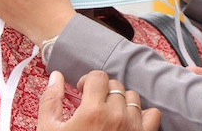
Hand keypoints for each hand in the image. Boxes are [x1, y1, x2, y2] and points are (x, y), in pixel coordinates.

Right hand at [38, 70, 160, 130]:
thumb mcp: (49, 129)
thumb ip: (51, 100)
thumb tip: (56, 76)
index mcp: (94, 111)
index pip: (99, 76)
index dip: (88, 81)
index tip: (82, 92)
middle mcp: (117, 116)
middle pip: (115, 86)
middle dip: (102, 92)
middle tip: (92, 107)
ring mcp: (133, 127)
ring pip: (133, 98)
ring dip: (120, 102)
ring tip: (108, 116)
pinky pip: (152, 114)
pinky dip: (141, 115)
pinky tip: (127, 122)